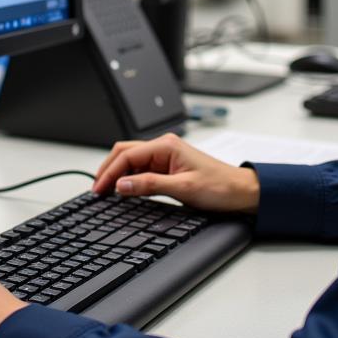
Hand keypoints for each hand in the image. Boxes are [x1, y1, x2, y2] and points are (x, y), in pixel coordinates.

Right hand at [93, 132, 259, 213]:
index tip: (98, 189)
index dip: (109, 172)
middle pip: (125, 153)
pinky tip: (123, 190)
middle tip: (96, 190)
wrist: (241, 192)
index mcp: (166, 146)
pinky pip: (141, 170)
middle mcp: (164, 147)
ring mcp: (165, 157)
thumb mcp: (183, 189)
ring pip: (131, 161)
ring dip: (117, 174)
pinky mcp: (168, 168)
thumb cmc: (219, 186)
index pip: (127, 155)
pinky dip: (128, 179)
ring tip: (105, 191)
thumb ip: (150, 185)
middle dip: (108, 170)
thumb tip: (123, 184)